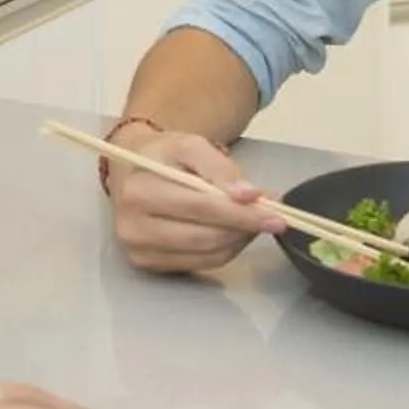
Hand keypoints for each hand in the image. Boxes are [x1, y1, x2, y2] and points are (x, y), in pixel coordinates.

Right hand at [107, 127, 276, 274]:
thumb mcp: (191, 145)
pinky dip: (224, 250)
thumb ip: (220, 167)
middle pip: (204, 236)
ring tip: (252, 222)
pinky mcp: (146, 263)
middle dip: (244, 229)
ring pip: (206, 254)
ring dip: (238, 240)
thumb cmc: (164, 156)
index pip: (201, 207)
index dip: (241, 213)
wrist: (134, 170)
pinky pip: (199, 263)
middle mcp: (133, 225)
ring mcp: (138, 249)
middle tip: (272, 219)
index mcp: (140, 189)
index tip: (276, 214)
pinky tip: (232, 232)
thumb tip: (249, 196)